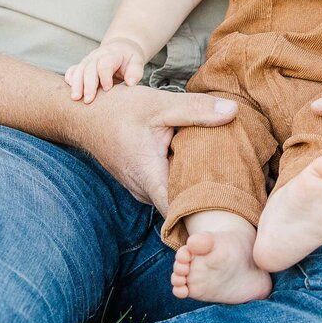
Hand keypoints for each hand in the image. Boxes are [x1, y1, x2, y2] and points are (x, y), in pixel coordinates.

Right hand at [65, 37, 146, 103]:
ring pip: (79, 70)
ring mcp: (88, 60)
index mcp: (112, 54)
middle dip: (88, 84)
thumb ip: (135, 72)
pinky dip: (69, 77)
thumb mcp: (137, 62)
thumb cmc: (129, 60)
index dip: (105, 76)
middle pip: (89, 68)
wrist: (122, 48)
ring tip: (75, 98)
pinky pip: (73, 69)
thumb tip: (130, 83)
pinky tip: (69, 88)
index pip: (105, 63)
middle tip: (88, 100)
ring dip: (76, 84)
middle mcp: (98, 55)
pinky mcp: (83, 65)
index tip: (107, 89)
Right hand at [69, 83, 236, 215]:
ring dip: (193, 188)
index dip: (205, 217)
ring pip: (173, 196)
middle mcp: (144, 190)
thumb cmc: (118, 109)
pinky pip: (165, 186)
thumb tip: (233, 111)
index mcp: (150, 178)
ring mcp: (140, 187)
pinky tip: (200, 165)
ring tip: (225, 178)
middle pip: (181, 207)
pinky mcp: (140, 179)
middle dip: (207, 202)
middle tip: (238, 191)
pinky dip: (181, 178)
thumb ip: (196, 109)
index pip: (180, 215)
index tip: (230, 213)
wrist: (83, 113)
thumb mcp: (160, 104)